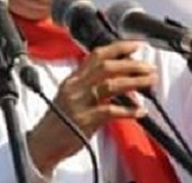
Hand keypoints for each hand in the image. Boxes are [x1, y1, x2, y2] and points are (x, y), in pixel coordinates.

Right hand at [26, 41, 155, 174]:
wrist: (42, 144)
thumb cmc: (60, 122)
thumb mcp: (71, 96)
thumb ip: (91, 85)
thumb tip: (121, 78)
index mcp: (73, 79)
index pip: (96, 55)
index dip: (118, 48)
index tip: (136, 46)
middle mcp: (75, 87)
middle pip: (106, 67)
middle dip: (131, 64)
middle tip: (149, 67)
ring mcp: (79, 103)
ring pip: (110, 85)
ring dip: (134, 82)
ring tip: (150, 82)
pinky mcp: (84, 121)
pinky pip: (110, 111)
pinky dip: (128, 111)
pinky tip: (140, 111)